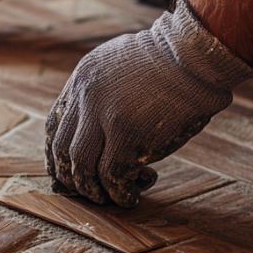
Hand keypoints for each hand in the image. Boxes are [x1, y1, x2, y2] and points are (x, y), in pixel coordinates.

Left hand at [45, 0, 252, 206]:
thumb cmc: (173, 61)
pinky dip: (121, 193)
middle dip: (73, 179)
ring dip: (95, 190)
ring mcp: (105, 115)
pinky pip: (112, 176)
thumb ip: (105, 90)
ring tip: (113, 197)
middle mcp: (87, 96)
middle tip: (92, 192)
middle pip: (62, 150)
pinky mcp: (128, 135)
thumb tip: (101, 127)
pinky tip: (133, 195)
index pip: (55, 126)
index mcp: (84, 78)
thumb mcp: (124, 64)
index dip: (56, 155)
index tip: (68, 173)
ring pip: (82, 167)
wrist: (197, 55)